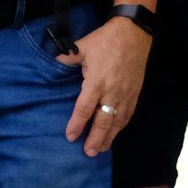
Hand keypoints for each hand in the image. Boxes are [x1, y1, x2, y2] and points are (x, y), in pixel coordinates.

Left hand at [60, 16, 149, 155]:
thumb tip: (52, 64)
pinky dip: (121, 126)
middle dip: (96, 138)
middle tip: (88, 152)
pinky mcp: (135, 93)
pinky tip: (115, 134)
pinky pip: (128, 114)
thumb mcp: (82, 46)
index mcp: (97, 81)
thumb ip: (67, 58)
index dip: (77, 123)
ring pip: (117, 121)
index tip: (70, 137)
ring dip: (109, 137)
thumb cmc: (105, 40)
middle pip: (103, 121)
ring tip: (101, 149)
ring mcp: (126, 94)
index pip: (85, 108)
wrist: (134, 34)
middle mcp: (112, 92)